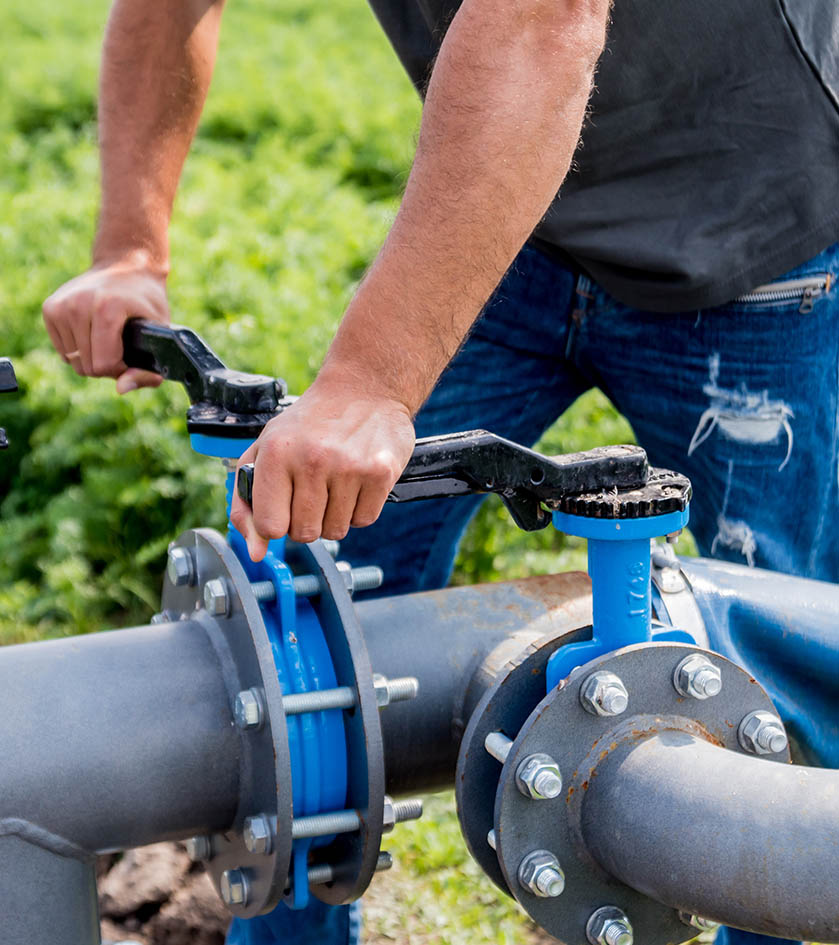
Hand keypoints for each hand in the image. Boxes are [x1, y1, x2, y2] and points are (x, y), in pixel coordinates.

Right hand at [42, 252, 169, 391]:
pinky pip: (63, 351)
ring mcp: (60, 305)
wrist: (126, 265)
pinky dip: (79, 349)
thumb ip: (147, 369)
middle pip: (86, 367)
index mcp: (106, 309)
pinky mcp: (50, 308)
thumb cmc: (147, 302)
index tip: (131, 353)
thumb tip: (121, 390)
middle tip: (121, 344)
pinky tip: (92, 331)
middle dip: (106, 365)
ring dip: (92, 357)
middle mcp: (78, 305)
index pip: (103, 365)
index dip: (120, 368)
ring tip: (108, 336)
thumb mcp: (160, 334)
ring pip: (73, 362)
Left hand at [230, 377, 415, 560]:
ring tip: (336, 483)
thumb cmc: (310, 423)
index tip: (285, 506)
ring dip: (334, 515)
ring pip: (335, 531)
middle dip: (307, 520)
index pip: (269, 527)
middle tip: (313, 491)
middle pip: (304, 533)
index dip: (277, 523)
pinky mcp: (380, 473)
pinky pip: (364, 521)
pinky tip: (356, 482)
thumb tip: (255, 552)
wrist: (364, 388)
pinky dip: (359, 509)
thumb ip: (248, 502)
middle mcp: (312, 460)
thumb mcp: (266, 450)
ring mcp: (349, 467)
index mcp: (277, 453)